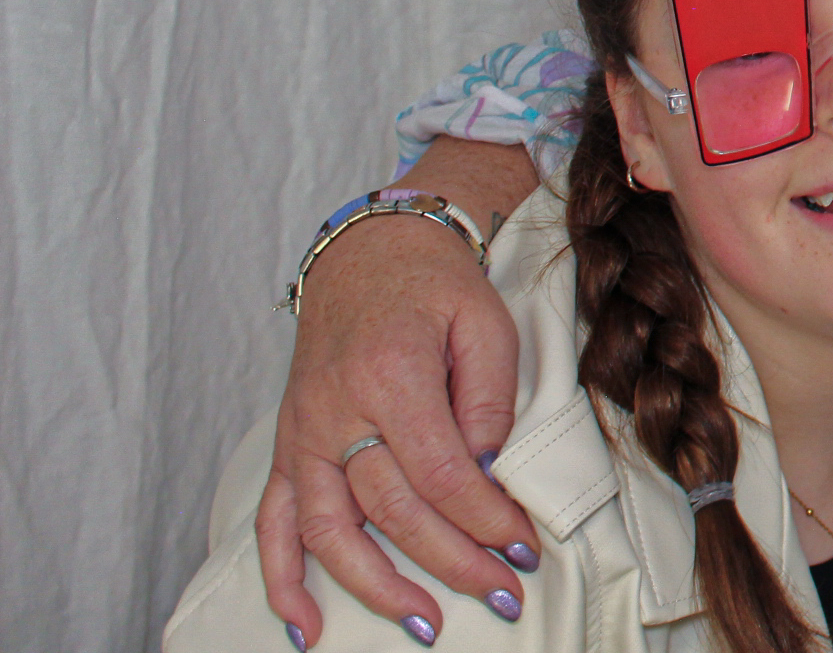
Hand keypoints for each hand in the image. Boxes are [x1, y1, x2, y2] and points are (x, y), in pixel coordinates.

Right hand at [259, 148, 540, 645]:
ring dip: (375, 587)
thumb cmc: (436, 287)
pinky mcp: (289, 446)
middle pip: (394, 510)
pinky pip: (272, 523)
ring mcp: (305, 433)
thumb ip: (490, 397)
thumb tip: (488, 470)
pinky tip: (305, 627)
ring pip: (329, 530)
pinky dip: (282, 580)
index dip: (485, 519)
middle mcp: (337, 411)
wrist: (371, 253)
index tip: (523, 547)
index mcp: (391, 375)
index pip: (442, 473)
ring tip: (424, 625)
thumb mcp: (485, 323)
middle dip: (453, 561)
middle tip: (502, 595)